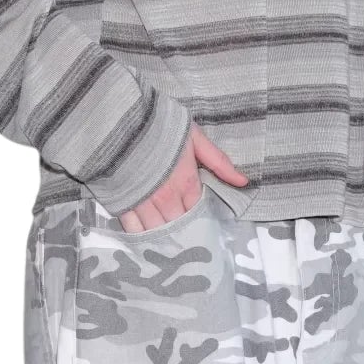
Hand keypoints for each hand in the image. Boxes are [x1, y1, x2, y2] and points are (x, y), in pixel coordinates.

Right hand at [117, 123, 248, 231]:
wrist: (119, 117)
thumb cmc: (158, 123)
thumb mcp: (194, 136)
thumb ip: (218, 161)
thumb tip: (243, 182)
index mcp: (185, 181)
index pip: (199, 212)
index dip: (202, 219)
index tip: (204, 225)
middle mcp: (165, 197)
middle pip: (179, 226)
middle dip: (184, 232)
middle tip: (188, 241)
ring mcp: (141, 201)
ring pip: (156, 231)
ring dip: (163, 238)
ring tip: (169, 245)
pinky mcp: (120, 201)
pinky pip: (131, 228)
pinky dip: (139, 235)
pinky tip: (145, 240)